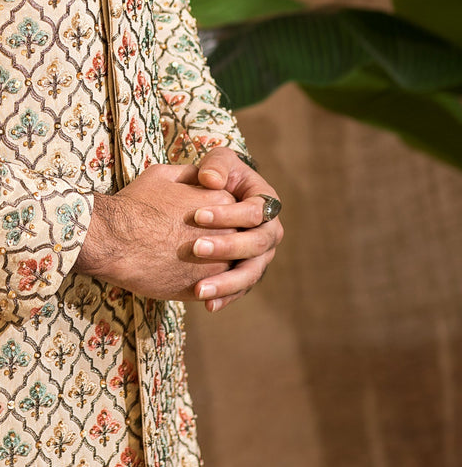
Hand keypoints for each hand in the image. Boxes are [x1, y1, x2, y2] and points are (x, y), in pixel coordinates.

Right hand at [72, 163, 236, 299]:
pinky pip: (217, 288)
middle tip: (199, 242)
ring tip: (194, 263)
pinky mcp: (206, 286)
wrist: (116, 240)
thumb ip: (189, 174)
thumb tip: (200, 176)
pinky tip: (192, 281)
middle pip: (235, 236)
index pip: (233, 207)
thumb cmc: (136, 204)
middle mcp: (227, 231)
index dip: (217, 214)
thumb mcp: (162, 175)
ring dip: (218, 264)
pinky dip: (210, 286)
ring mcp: (218, 262)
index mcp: (220, 200)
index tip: (200, 218)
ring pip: (230, 265)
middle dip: (222, 239)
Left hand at [190, 146, 283, 312]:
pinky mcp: (247, 272)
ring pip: (250, 273)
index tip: (197, 215)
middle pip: (256, 245)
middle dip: (227, 247)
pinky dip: (226, 297)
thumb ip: (216, 165)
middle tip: (196, 248)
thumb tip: (211, 180)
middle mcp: (269, 232)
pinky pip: (241, 288)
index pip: (255, 212)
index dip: (228, 214)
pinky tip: (208, 304)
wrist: (212, 197)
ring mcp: (260, 255)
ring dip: (227, 282)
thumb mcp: (218, 161)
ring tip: (200, 290)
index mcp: (266, 203)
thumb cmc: (217, 173)